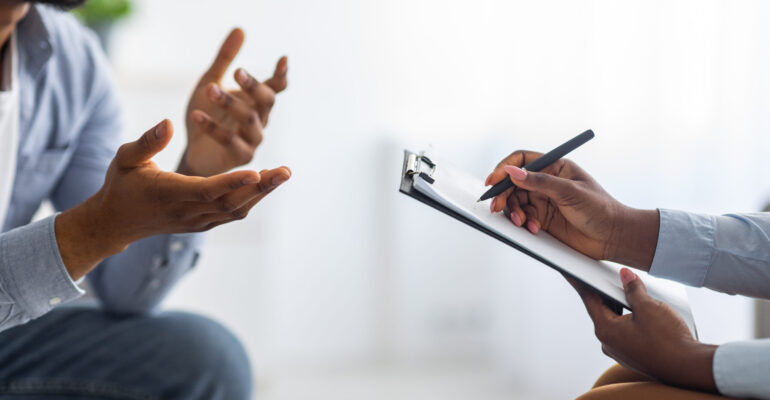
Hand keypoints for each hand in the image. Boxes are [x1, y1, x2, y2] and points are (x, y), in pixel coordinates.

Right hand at [56, 119, 290, 279]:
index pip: (206, 190)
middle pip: (230, 203)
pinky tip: (266, 183)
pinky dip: (251, 199)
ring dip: (261, 194)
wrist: (116, 222)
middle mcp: (187, 211)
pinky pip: (232, 213)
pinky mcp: (203, 224)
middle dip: (261, 188)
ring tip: (282, 174)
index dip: (232, 182)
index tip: (256, 172)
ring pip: (236, 210)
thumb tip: (168, 123)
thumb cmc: (121, 184)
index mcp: (168, 193)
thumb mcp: (126, 158)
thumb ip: (147, 141)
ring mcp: (197, 221)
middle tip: (286, 171)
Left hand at [181, 28, 288, 176]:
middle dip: (253, 86)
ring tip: (209, 90)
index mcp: (256, 102)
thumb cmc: (206, 116)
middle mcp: (260, 120)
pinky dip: (213, 127)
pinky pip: (230, 140)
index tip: (283, 59)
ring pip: (249, 119)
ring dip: (230, 103)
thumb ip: (224, 59)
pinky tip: (196, 114)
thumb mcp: (210, 82)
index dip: (281, 75)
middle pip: (267, 101)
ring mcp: (253, 139)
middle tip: (237, 72)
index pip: (275, 87)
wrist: (192, 152)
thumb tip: (240, 29)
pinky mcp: (240, 157)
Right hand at [486, 150, 658, 268]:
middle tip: (498, 206)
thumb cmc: (601, 209)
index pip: (523, 160)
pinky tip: (534, 228)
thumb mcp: (569, 192)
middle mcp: (547, 182)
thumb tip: (513, 172)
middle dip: (504, 194)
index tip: (494, 180)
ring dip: (513, 211)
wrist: (613, 237)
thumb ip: (539, 182)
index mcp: (555, 167)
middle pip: (514, 183)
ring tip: (521, 221)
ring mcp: (544, 200)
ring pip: (516, 201)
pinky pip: (523, 217)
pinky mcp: (542, 218)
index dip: (505, 168)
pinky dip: (523, 223)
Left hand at [569, 268, 717, 391]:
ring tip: (630, 291)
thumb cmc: (668, 340)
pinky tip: (642, 311)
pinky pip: (627, 332)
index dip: (582, 283)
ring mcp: (621, 351)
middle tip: (606, 276)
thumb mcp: (648, 307)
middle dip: (606, 293)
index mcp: (605, 330)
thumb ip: (633, 289)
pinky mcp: (634, 354)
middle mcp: (609, 343)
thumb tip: (625, 276)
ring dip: (621, 306)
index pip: (590, 300)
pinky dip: (630, 319)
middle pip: (603, 310)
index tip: (572, 273)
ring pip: (616, 321)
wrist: (690, 368)